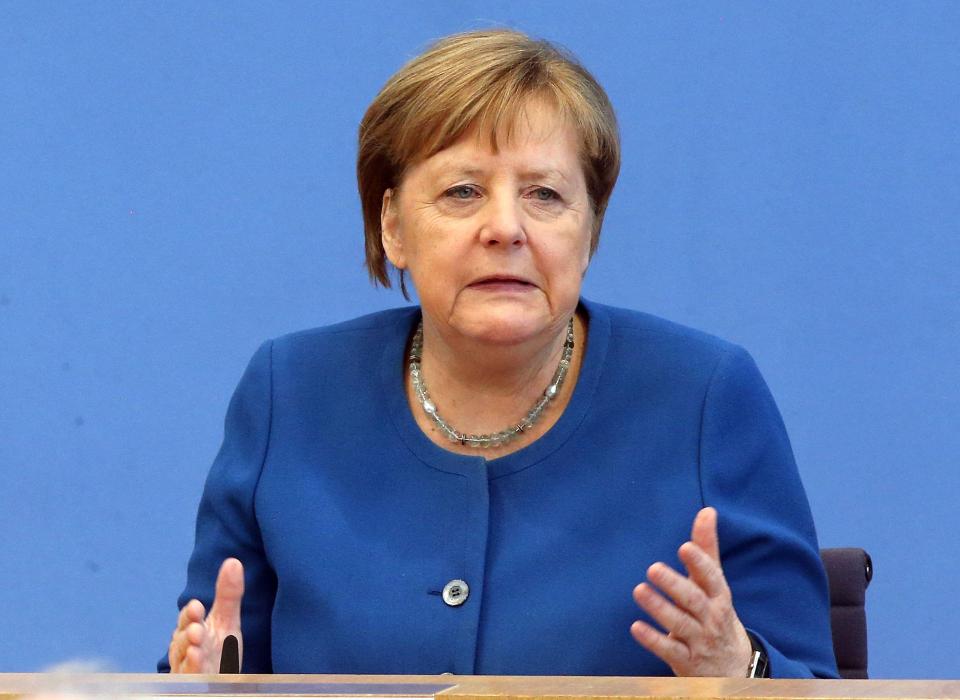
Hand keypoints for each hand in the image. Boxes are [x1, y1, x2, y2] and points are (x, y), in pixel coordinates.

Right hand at [168, 558, 244, 672]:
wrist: (219, 681)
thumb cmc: (218, 650)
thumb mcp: (227, 621)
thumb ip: (228, 595)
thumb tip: (233, 561)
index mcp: (191, 630)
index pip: (187, 619)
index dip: (190, 614)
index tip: (197, 606)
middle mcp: (185, 649)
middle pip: (182, 640)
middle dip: (188, 634)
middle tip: (196, 629)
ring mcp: (187, 669)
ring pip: (183, 660)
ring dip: (189, 654)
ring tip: (196, 647)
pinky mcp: (192, 684)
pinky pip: (189, 679)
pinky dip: (193, 672)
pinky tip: (198, 664)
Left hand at [630, 507, 752, 676]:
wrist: (735, 669)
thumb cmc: (717, 614)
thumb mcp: (716, 585)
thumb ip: (707, 549)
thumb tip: (707, 511)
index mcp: (719, 597)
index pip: (712, 578)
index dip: (700, 563)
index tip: (685, 547)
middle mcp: (711, 618)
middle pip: (694, 600)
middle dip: (674, 585)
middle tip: (653, 569)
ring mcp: (699, 641)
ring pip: (679, 624)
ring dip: (659, 608)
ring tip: (639, 591)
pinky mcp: (686, 660)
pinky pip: (669, 650)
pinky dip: (653, 639)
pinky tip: (636, 627)